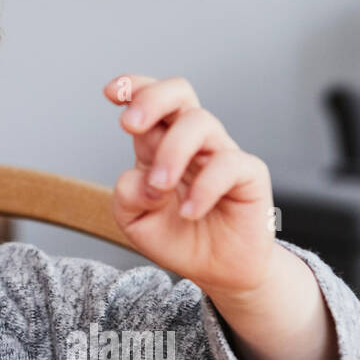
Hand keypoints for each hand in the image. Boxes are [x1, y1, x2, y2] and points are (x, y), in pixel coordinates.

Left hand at [102, 75, 277, 299]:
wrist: (217, 270)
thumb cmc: (177, 237)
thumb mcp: (135, 221)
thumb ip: (127, 196)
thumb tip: (144, 179)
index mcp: (159, 144)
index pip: (149, 101)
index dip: (132, 88)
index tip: (110, 92)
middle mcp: (191, 142)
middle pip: (179, 94)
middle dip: (151, 99)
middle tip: (130, 125)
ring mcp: (220, 154)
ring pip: (200, 122)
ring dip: (171, 152)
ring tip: (160, 187)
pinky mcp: (248, 174)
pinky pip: (228, 163)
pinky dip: (203, 188)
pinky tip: (189, 213)